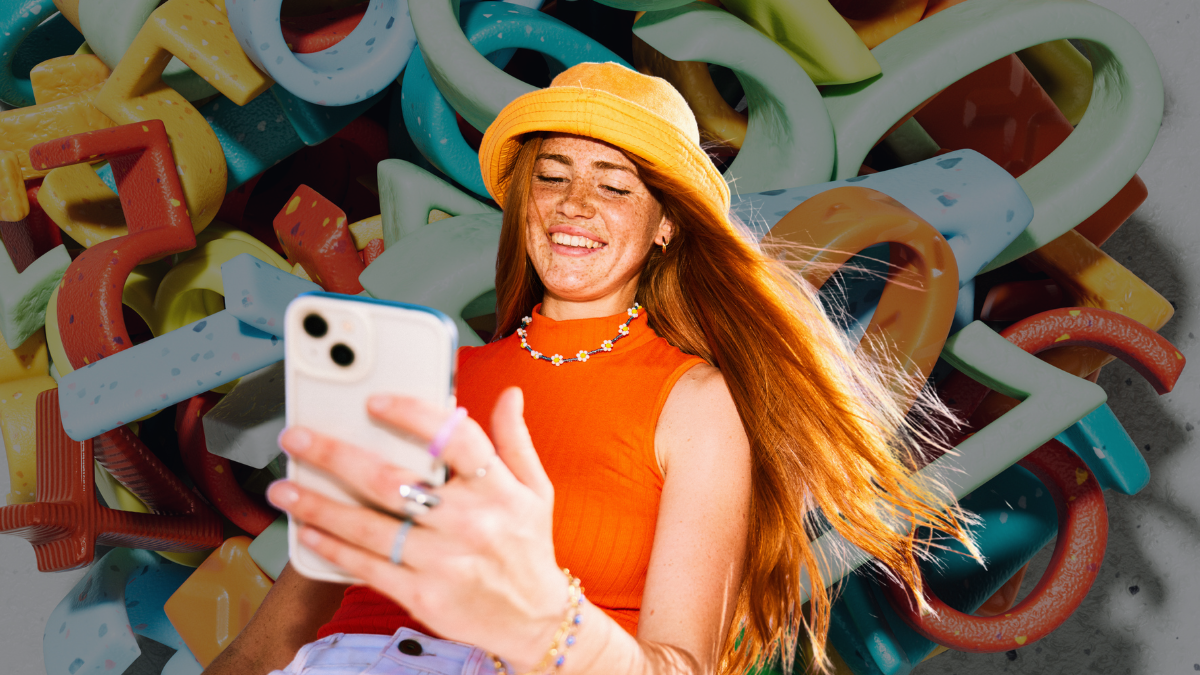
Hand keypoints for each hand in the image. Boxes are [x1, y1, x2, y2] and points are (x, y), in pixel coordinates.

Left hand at [266, 387, 568, 669]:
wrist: (533, 619)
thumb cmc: (527, 547)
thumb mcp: (535, 489)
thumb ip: (515, 439)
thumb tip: (509, 394)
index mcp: (498, 489)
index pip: (455, 439)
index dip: (413, 415)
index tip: (374, 401)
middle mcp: (469, 522)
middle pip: (392, 481)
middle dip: (335, 456)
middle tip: (298, 438)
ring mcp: (443, 561)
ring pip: (368, 526)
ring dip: (318, 506)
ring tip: (283, 489)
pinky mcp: (423, 594)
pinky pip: (367, 566)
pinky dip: (333, 548)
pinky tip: (307, 533)